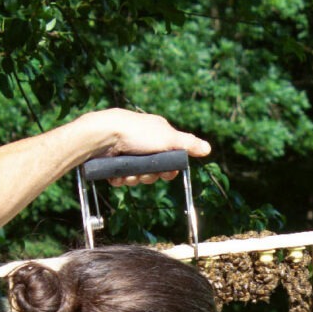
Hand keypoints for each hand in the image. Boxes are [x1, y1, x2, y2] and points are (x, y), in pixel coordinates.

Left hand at [86, 109, 210, 185]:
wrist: (104, 135)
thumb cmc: (138, 132)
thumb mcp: (168, 138)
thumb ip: (188, 144)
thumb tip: (208, 148)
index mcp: (158, 135)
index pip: (169, 159)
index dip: (168, 170)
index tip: (166, 173)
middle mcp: (143, 144)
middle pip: (153, 171)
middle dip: (149, 176)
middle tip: (144, 172)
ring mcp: (128, 153)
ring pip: (137, 176)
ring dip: (134, 178)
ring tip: (128, 172)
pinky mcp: (113, 162)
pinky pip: (122, 178)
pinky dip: (121, 179)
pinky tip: (117, 174)